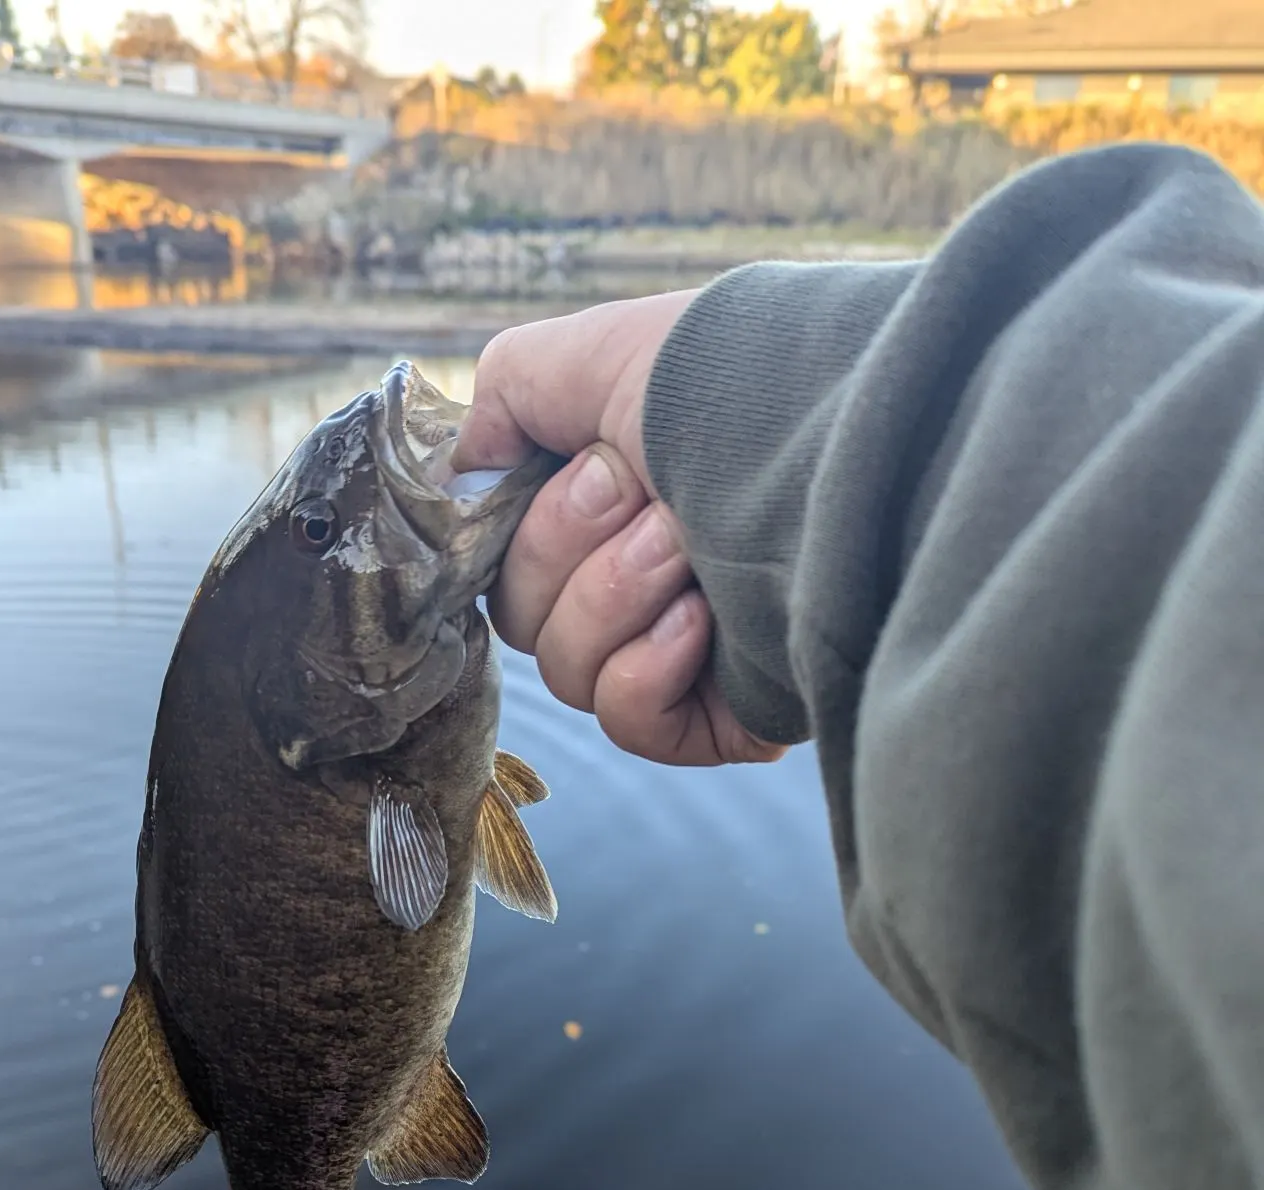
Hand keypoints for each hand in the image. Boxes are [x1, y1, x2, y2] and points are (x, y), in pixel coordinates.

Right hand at [454, 294, 786, 768]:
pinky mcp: (716, 713)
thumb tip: (465, 471)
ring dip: (614, 598)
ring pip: (568, 674)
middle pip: (525, 619)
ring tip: (686, 545)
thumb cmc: (726, 387)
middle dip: (570, 548)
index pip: (504, 558)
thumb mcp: (590, 354)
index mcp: (603, 507)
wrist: (836, 444)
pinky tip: (700, 620)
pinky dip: (646, 673)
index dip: (517, 527)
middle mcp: (636, 577)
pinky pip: (629, 723)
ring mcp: (677, 651)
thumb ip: (503, 397)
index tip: (580, 472)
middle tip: (648, 496)